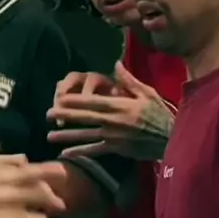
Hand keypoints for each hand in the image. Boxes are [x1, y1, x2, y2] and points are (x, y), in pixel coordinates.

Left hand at [47, 62, 174, 159]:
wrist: (171, 138)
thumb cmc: (160, 113)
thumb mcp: (146, 92)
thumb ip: (128, 80)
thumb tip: (115, 64)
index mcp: (119, 105)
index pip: (92, 101)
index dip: (74, 100)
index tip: (59, 98)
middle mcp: (113, 121)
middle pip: (84, 117)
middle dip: (64, 116)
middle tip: (47, 114)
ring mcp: (113, 136)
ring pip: (86, 135)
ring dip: (67, 136)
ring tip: (49, 137)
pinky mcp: (116, 149)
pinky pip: (95, 150)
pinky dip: (80, 152)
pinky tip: (66, 154)